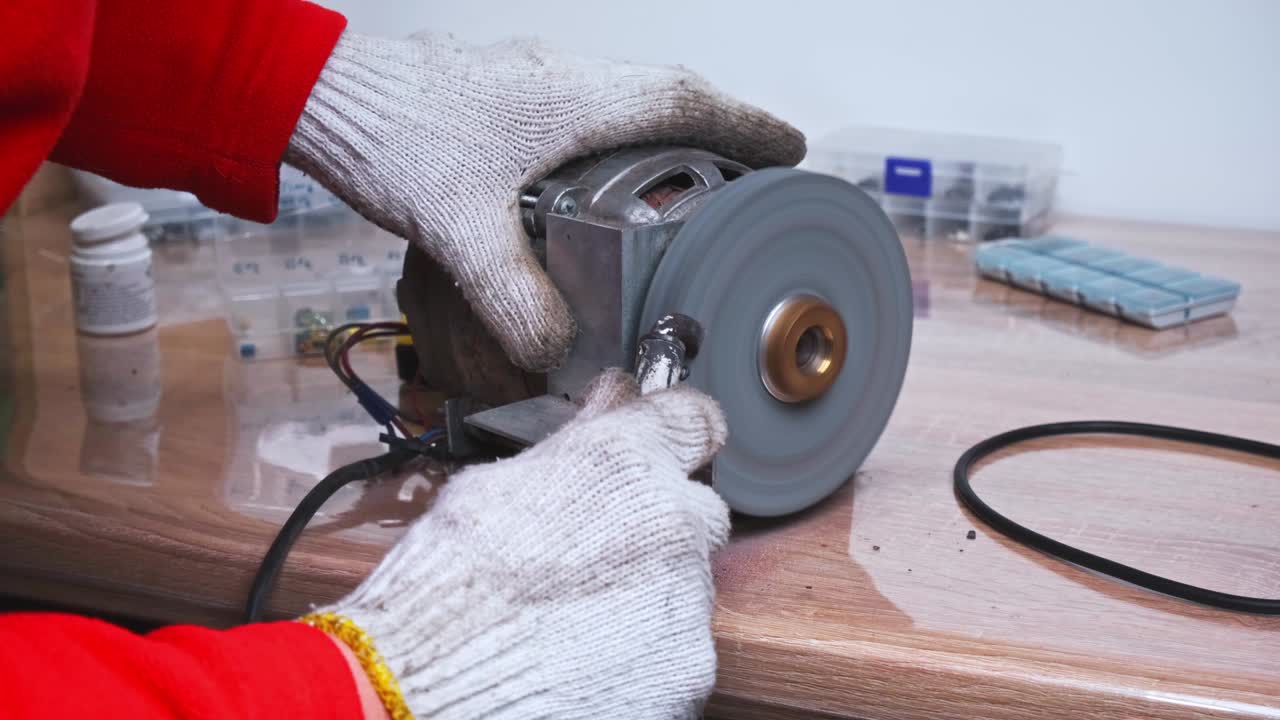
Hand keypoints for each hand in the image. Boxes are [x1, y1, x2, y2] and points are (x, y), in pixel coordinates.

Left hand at [285, 31, 804, 370]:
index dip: (746, 126)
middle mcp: (564, 79)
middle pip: (669, 95)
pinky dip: (625, 139)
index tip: (789, 149)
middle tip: (756, 170)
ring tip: (700, 177)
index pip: (684, 101)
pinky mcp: (511, 96)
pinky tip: (612, 181)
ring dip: (673, 131)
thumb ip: (514, 299)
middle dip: (722, 129)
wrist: (324, 95)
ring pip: (630, 98)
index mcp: (572, 99)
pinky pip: (592, 109)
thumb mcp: (460, 230)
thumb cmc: (391, 138)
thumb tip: (556, 350)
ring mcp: (537, 82)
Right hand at [309, 370, 730, 718]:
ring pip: (688, 582)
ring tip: (581, 614)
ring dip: (652, 589)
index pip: (694, 420)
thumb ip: (573, 442)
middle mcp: (673, 522)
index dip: (678, 432)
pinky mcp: (688, 667)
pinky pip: (678, 647)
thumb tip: (609, 397)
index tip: (668, 443)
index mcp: (626, 462)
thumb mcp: (495, 484)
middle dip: (661, 523)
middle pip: (696, 510)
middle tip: (601, 550)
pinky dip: (647, 649)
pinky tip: (591, 654)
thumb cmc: (452, 577)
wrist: (436, 680)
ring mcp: (687, 600)